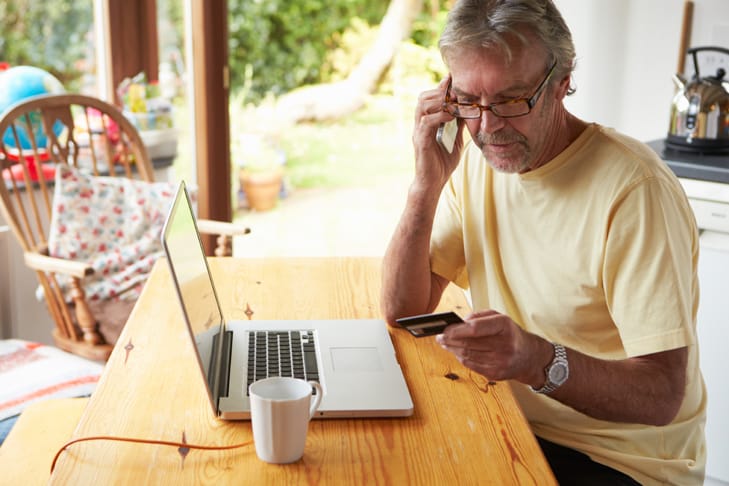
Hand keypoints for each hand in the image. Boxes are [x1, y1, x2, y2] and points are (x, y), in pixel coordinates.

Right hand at [411, 76, 463, 192]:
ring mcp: (418, 132)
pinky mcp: (420, 142)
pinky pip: (426, 122)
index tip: (454, 78)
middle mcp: (420, 124)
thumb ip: (459, 124)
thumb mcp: (456, 139)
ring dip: (439, 101)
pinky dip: (439, 116)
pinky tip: (451, 116)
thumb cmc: (443, 162)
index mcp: (427, 122)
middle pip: (423, 98)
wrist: (433, 183)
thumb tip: (469, 109)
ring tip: (453, 101)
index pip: (431, 98)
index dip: (441, 88)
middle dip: (439, 91)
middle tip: (455, 90)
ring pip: (422, 106)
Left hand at [436, 309, 548, 385]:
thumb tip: (458, 322)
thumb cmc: (510, 334)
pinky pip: (471, 366)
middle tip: (440, 336)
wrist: (529, 357)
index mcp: (505, 326)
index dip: (457, 330)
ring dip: (452, 349)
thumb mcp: (499, 317)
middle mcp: (504, 345)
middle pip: (468, 344)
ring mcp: (500, 362)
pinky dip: (461, 358)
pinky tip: (457, 352)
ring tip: (445, 343)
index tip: (444, 329)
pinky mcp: (496, 374)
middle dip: (450, 340)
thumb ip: (478, 316)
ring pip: (467, 356)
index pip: (476, 329)